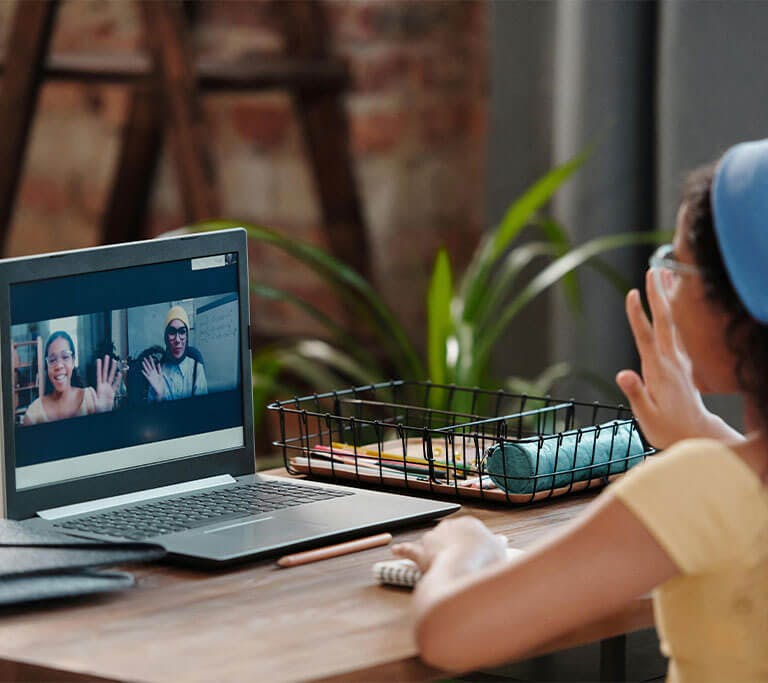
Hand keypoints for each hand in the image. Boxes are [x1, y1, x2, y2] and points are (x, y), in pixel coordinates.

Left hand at [94, 355, 120, 412]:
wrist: (102, 411)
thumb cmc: (98, 408)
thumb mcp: (94, 401)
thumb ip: (92, 395)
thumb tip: (89, 389)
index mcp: (98, 387)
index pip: (99, 374)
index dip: (99, 367)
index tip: (98, 360)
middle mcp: (104, 386)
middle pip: (105, 373)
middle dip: (106, 364)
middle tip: (107, 357)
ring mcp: (108, 388)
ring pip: (111, 376)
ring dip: (113, 369)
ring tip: (114, 362)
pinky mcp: (112, 392)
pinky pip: (116, 384)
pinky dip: (118, 379)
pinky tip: (120, 373)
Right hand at [141, 356, 165, 398]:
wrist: (160, 389)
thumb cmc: (161, 382)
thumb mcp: (161, 374)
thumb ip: (159, 369)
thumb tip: (158, 363)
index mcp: (155, 371)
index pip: (153, 364)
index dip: (151, 360)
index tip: (149, 356)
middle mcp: (152, 373)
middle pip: (149, 366)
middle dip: (147, 362)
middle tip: (144, 358)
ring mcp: (150, 376)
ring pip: (147, 370)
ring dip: (145, 366)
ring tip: (142, 362)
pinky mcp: (149, 379)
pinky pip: (146, 376)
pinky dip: (144, 373)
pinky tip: (142, 370)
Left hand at [391, 516, 507, 574]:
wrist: (461, 570)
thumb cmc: (482, 561)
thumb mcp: (500, 551)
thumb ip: (498, 545)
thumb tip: (500, 541)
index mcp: (468, 523)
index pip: (470, 533)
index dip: (473, 548)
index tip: (475, 559)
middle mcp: (448, 526)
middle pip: (450, 537)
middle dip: (453, 548)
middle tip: (460, 564)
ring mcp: (433, 538)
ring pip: (432, 543)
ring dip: (432, 550)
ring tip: (436, 562)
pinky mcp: (421, 552)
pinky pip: (409, 549)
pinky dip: (402, 550)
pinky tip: (395, 550)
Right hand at [616, 270, 733, 448]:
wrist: (695, 435)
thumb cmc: (667, 428)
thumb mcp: (646, 416)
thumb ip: (636, 393)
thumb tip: (623, 374)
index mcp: (659, 370)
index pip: (646, 337)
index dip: (638, 315)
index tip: (631, 293)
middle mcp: (671, 360)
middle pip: (665, 321)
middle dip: (658, 295)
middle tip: (653, 269)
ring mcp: (679, 359)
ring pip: (673, 321)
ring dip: (668, 297)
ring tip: (664, 272)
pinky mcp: (681, 361)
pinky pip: (677, 329)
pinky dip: (672, 311)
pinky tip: (670, 301)